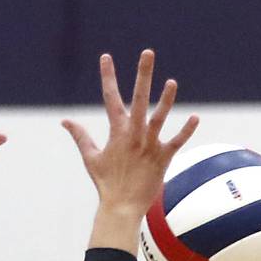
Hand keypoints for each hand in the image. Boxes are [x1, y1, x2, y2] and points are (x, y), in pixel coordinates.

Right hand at [63, 50, 197, 216]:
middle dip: (143, 74)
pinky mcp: (163, 158)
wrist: (121, 207)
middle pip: (139, 98)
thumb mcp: (91, 158)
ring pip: (159, 117)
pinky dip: (186, 130)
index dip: (108, 76)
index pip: (110, 97)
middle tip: (148, 53)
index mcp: (116, 131)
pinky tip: (195, 117)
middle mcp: (134, 134)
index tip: (106, 56)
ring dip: (166, 99)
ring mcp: (149, 145)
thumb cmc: (106, 184)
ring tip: (172, 82)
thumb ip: (80, 136)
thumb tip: (65, 121)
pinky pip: (177, 142)